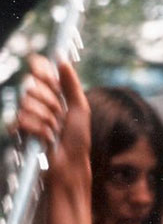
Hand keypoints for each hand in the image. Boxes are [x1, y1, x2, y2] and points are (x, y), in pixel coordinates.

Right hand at [17, 56, 90, 183]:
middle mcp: (38, 100)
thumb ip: (71, 83)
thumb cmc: (77, 141)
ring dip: (45, 119)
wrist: (70, 166)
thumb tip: (61, 58)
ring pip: (26, 102)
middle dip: (49, 103)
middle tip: (60, 118)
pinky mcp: (20, 130)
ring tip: (54, 132)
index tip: (49, 78)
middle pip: (31, 84)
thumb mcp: (80, 109)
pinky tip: (46, 139)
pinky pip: (21, 119)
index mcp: (52, 92)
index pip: (37, 69)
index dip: (41, 71)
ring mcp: (28, 115)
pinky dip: (38, 130)